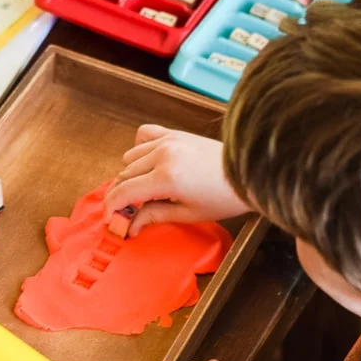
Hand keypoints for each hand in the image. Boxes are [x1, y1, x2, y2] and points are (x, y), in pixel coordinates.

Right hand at [103, 125, 249, 235]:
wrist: (249, 172)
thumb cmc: (223, 197)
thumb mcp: (188, 214)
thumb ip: (154, 216)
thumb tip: (131, 226)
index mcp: (167, 177)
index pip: (124, 191)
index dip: (112, 207)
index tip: (111, 219)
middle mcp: (163, 155)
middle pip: (123, 175)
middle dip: (121, 196)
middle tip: (127, 212)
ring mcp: (168, 141)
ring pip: (130, 158)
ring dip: (130, 175)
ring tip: (143, 191)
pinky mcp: (174, 133)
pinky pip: (143, 136)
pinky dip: (139, 150)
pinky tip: (147, 164)